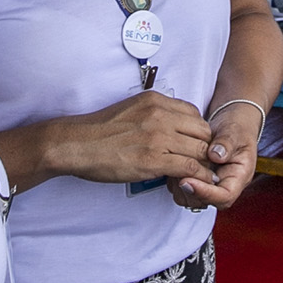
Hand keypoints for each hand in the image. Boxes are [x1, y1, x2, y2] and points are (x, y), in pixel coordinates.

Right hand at [45, 92, 214, 188]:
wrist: (77, 144)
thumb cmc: (99, 131)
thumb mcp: (131, 110)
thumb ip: (154, 114)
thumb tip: (171, 127)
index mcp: (155, 100)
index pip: (194, 113)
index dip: (198, 131)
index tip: (194, 144)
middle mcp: (160, 114)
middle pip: (203, 130)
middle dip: (205, 147)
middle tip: (200, 161)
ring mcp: (158, 136)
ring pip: (200, 150)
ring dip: (203, 164)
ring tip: (199, 174)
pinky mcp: (154, 159)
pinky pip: (189, 167)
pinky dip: (197, 176)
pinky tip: (196, 182)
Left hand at [175, 101, 265, 209]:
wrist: (231, 124)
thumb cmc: (236, 130)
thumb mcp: (235, 132)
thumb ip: (227, 143)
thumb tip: (216, 155)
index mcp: (238, 177)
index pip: (224, 196)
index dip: (205, 192)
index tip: (187, 180)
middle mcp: (223, 185)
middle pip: (205, 202)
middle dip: (188, 191)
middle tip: (176, 173)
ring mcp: (209, 184)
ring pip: (191, 200)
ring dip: (179, 188)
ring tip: (174, 168)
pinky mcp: (197, 180)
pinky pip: (183, 191)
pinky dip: (174, 182)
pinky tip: (173, 165)